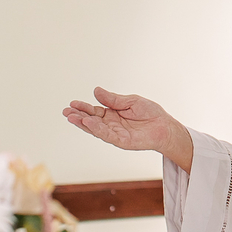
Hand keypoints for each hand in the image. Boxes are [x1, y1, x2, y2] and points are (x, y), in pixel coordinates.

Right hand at [62, 87, 193, 172]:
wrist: (165, 126)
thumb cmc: (150, 113)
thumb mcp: (131, 101)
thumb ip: (113, 99)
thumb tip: (95, 91)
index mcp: (112, 114)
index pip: (94, 111)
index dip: (83, 107)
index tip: (72, 103)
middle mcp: (111, 125)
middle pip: (91, 120)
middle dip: (78, 116)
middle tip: (66, 112)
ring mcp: (115, 134)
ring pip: (96, 129)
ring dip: (84, 124)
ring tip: (73, 117)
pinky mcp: (122, 141)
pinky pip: (107, 135)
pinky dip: (98, 129)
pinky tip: (89, 122)